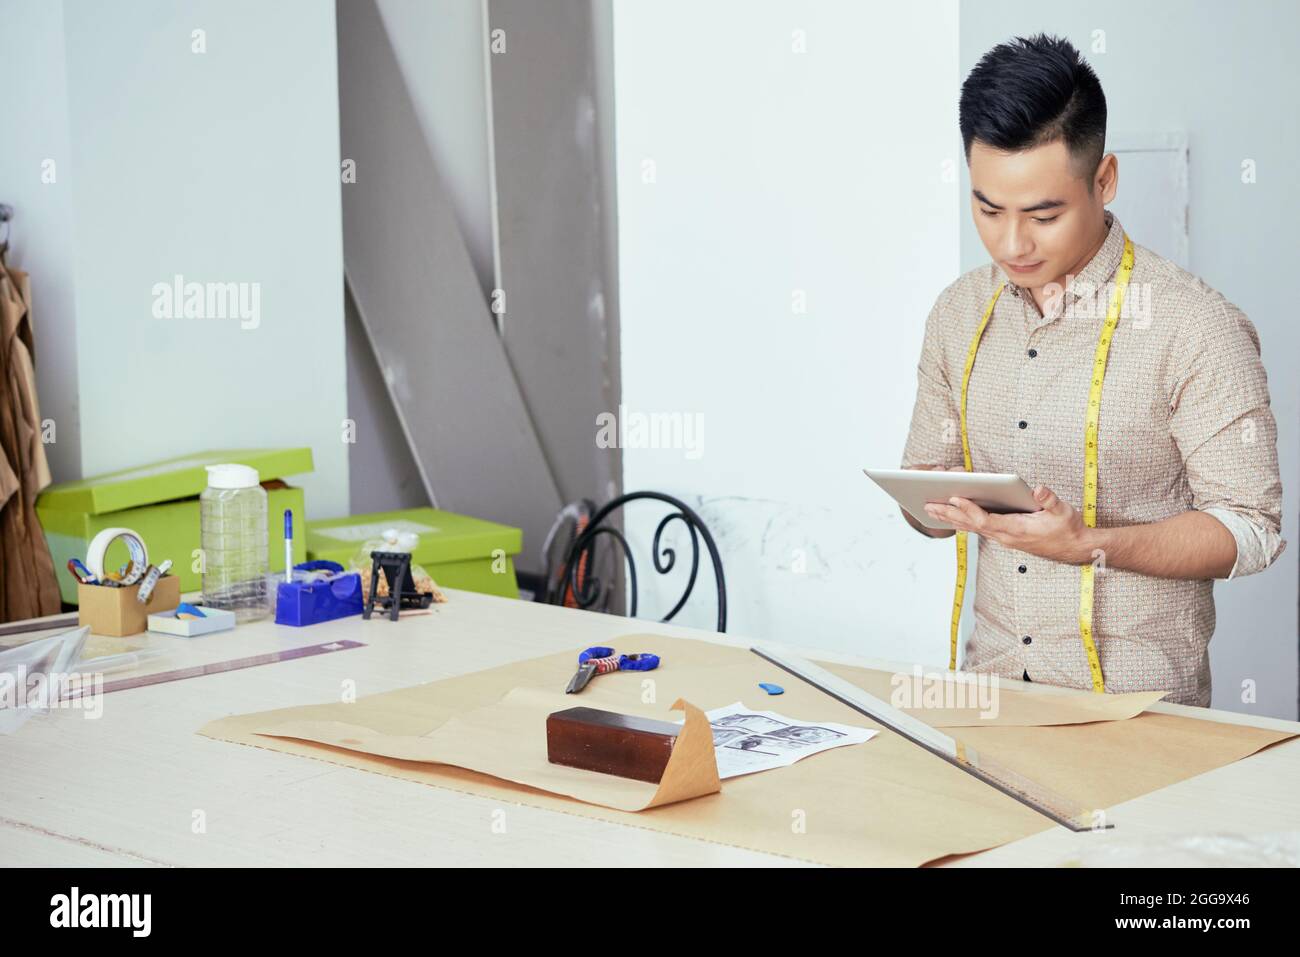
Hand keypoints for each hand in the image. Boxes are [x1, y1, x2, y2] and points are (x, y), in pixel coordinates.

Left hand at [922, 484, 1096, 563]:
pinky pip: (977, 528)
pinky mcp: (1004, 536)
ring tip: (930, 509)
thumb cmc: (1067, 528)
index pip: (986, 520)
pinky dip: (961, 521)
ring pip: (971, 528)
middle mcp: (1004, 536)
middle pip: (971, 525)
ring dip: (950, 518)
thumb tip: (1039, 489)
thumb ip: (1050, 501)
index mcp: (1015, 530)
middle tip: (927, 505)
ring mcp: (1003, 538)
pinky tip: (950, 516)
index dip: (969, 509)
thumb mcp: (1063, 511)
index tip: (955, 498)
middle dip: (949, 514)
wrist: (1075, 548)